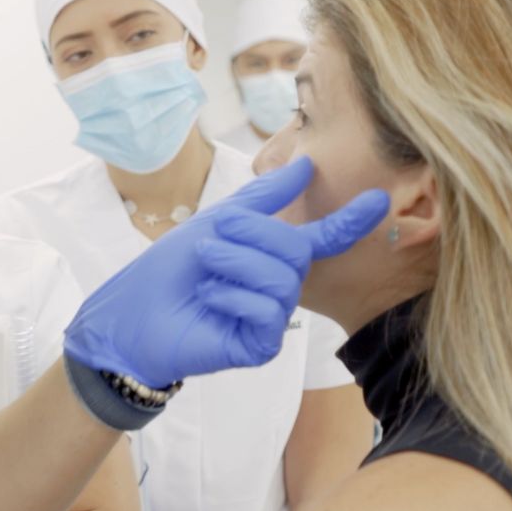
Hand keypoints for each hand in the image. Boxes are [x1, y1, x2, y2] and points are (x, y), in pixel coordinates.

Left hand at [63, 157, 388, 387]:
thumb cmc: (170, 269)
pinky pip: (268, 312)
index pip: (323, 237)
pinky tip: (208, 299)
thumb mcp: (218, 221)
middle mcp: (280, 287)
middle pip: (296, 249)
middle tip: (210, 239)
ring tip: (205, 267)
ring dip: (235, 262)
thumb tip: (303, 165)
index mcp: (273, 256)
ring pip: (283, 278)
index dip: (350, 220)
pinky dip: (232, 296)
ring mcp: (273, 318)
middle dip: (251, 234)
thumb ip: (263, 199)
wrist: (132, 313)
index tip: (379, 198)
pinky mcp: (260, 345)